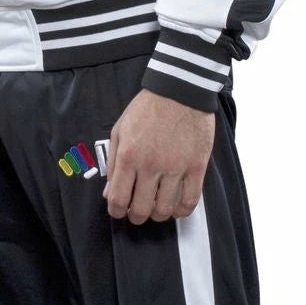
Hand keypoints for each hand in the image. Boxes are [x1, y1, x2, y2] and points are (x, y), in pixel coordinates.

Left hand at [104, 90, 214, 223]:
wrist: (181, 88)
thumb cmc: (148, 108)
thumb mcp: (120, 130)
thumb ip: (112, 164)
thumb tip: (109, 194)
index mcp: (128, 156)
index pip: (118, 200)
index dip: (117, 212)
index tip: (120, 211)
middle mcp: (151, 165)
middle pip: (141, 209)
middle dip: (136, 217)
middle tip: (138, 213)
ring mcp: (175, 167)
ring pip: (165, 209)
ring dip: (158, 215)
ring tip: (157, 208)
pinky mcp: (196, 165)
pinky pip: (190, 200)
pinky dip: (182, 211)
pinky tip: (176, 208)